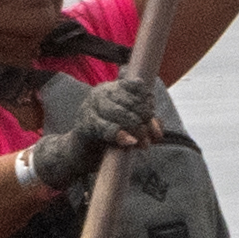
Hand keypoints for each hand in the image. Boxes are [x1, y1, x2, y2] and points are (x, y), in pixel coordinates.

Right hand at [28, 71, 165, 194]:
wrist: (80, 152)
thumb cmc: (107, 136)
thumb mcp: (130, 126)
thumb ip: (146, 124)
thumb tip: (158, 132)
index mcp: (113, 88)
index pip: (137, 85)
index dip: (148, 100)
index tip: (150, 117)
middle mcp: (101, 93)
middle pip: (131, 101)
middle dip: (145, 119)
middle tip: (150, 137)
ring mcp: (91, 107)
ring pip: (121, 113)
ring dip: (136, 130)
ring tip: (143, 143)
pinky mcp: (85, 124)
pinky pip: (106, 127)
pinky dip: (120, 135)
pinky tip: (130, 142)